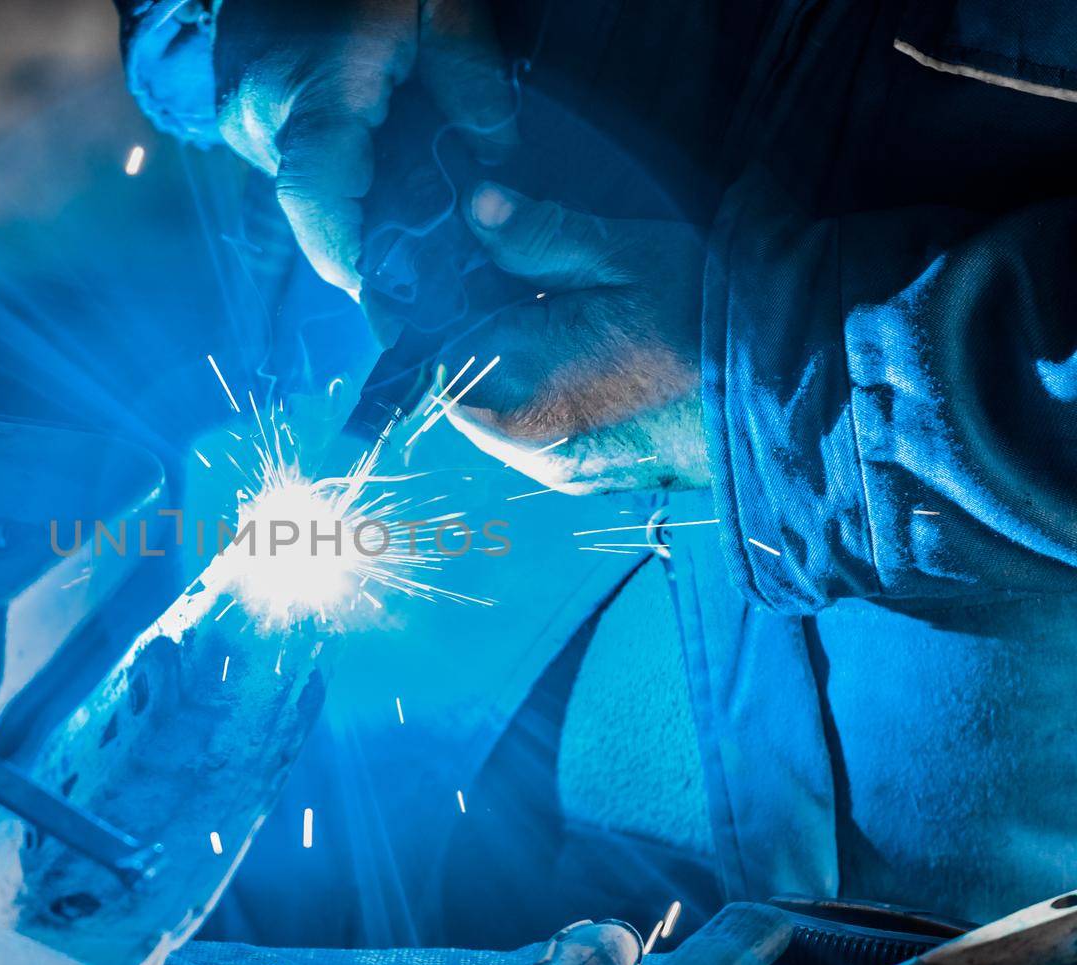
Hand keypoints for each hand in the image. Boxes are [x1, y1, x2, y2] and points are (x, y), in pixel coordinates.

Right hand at [214, 0, 516, 290]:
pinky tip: (388, 181)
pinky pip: (299, 166)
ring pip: (309, 194)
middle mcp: (265, 120)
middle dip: (373, 252)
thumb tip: (500, 154)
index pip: (320, 202)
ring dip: (360, 214)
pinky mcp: (246, 115)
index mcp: (313, 93)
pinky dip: (342, 181)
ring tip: (424, 238)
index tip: (392, 307)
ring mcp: (247, 121)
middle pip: (318, 215)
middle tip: (434, 292)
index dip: (354, 263)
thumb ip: (470, 76)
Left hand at [443, 181, 710, 493]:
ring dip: (512, 366)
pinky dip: (543, 397)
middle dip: (482, 332)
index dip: (455, 297)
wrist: (803, 392)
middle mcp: (524, 443)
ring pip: (497, 410)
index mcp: (517, 384)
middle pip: (464, 380)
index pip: (438, 342)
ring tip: (568, 320)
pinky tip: (589, 359)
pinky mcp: (592, 481)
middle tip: (528, 284)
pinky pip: (536, 434)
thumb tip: (476, 206)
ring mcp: (559, 470)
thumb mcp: (628, 255)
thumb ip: (540, 237)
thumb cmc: (713, 315)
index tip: (482, 262)